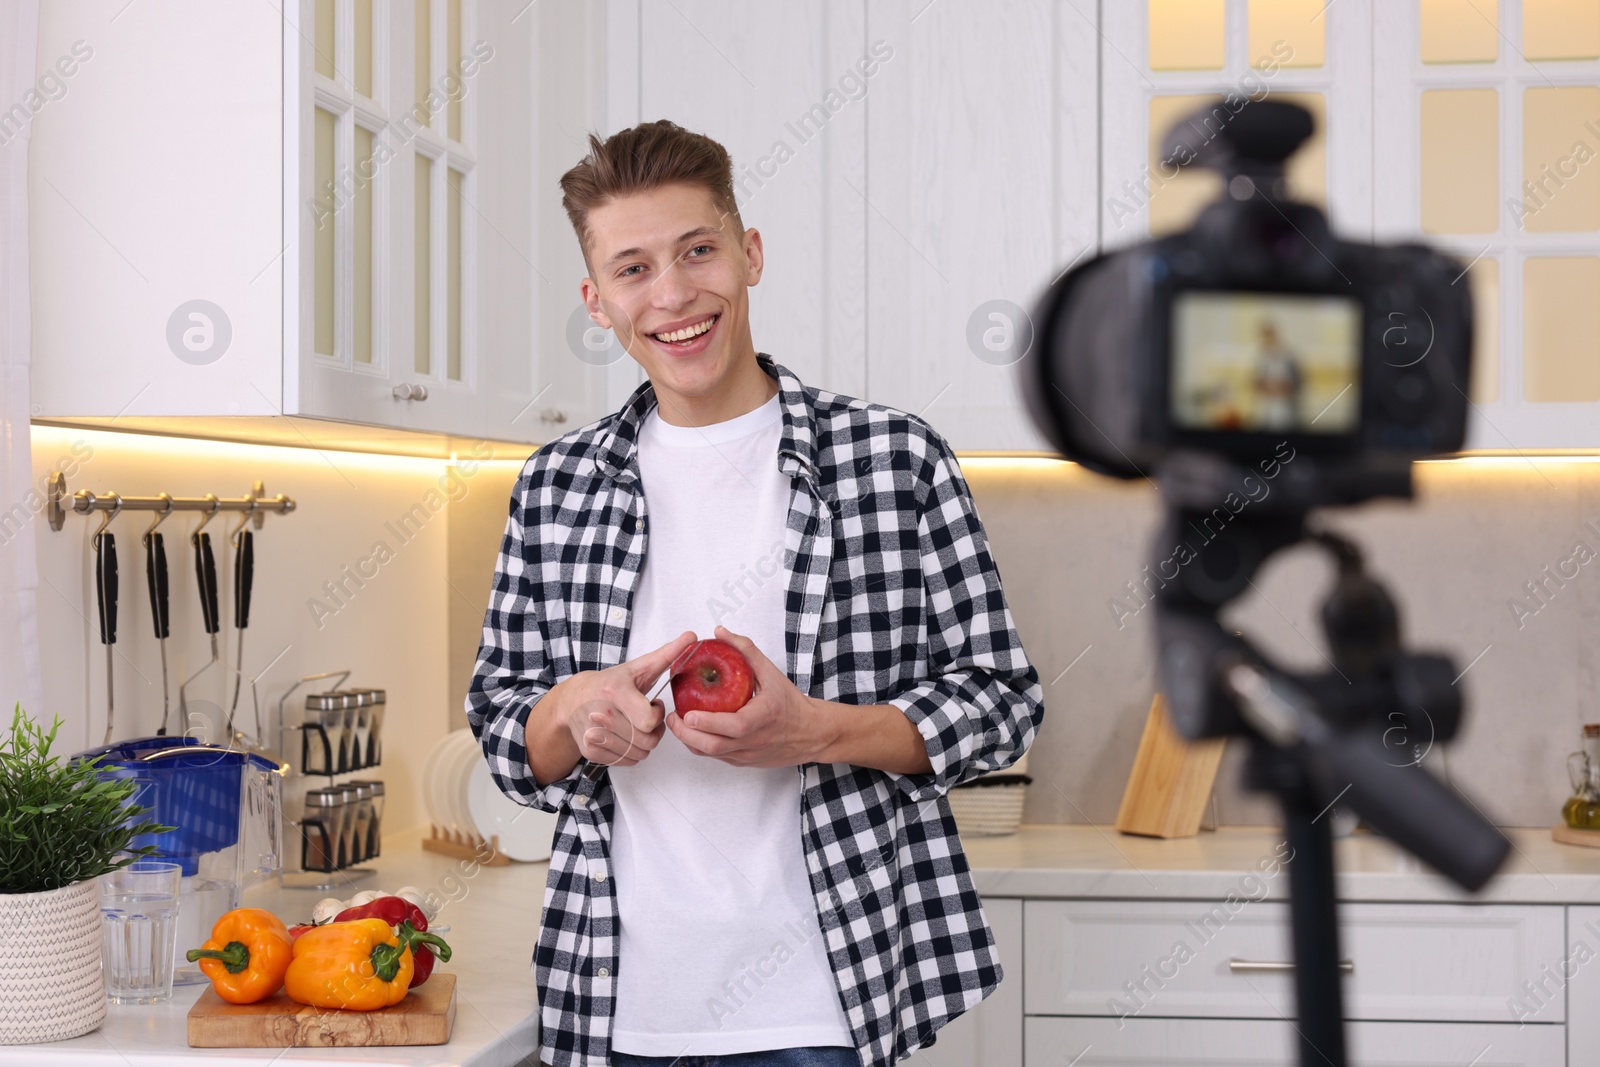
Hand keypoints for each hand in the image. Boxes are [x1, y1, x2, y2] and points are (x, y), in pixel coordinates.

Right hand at [558, 630, 697, 767]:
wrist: (573, 700)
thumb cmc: (609, 683)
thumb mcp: (637, 668)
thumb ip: (667, 655)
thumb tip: (692, 636)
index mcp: (615, 693)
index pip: (649, 721)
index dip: (659, 715)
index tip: (655, 704)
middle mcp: (602, 716)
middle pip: (647, 741)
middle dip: (655, 731)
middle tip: (647, 716)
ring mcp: (594, 735)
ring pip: (639, 754)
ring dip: (644, 742)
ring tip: (636, 724)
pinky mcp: (590, 751)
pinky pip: (626, 761)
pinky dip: (631, 752)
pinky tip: (626, 735)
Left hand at [667, 625, 832, 767]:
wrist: (811, 734)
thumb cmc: (791, 704)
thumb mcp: (771, 673)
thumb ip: (745, 651)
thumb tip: (720, 632)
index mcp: (762, 719)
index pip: (732, 727)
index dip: (708, 723)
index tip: (688, 714)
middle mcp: (754, 741)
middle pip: (713, 747)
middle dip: (687, 735)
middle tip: (673, 718)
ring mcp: (747, 755)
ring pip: (711, 755)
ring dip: (690, 741)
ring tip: (677, 723)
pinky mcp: (743, 762)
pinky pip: (717, 757)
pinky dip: (701, 746)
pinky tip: (693, 731)